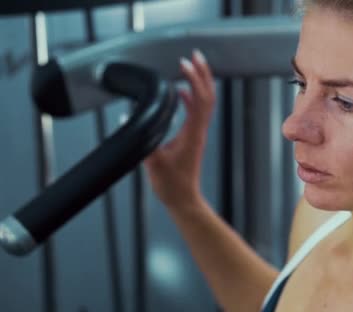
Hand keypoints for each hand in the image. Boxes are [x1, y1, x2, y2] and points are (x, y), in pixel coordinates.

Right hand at [144, 49, 215, 209]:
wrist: (183, 199)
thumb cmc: (172, 185)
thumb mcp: (153, 163)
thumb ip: (143, 142)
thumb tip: (129, 119)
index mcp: (193, 133)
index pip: (200, 100)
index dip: (195, 79)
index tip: (184, 64)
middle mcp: (199, 131)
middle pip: (208, 95)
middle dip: (203, 73)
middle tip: (195, 56)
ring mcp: (198, 133)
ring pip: (205, 102)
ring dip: (200, 83)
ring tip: (192, 67)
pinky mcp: (193, 137)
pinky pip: (198, 112)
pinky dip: (193, 97)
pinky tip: (182, 93)